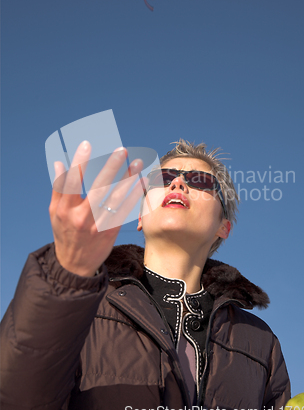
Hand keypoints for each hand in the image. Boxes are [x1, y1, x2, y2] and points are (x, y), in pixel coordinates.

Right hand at [49, 141, 146, 276]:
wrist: (75, 265)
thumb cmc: (64, 232)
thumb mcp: (55, 212)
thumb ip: (58, 187)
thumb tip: (60, 162)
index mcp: (65, 209)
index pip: (71, 181)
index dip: (79, 162)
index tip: (88, 143)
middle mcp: (82, 217)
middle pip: (98, 188)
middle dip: (111, 168)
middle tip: (121, 150)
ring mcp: (98, 225)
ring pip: (116, 199)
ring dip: (128, 179)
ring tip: (138, 163)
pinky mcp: (112, 231)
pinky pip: (125, 210)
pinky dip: (134, 195)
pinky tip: (141, 182)